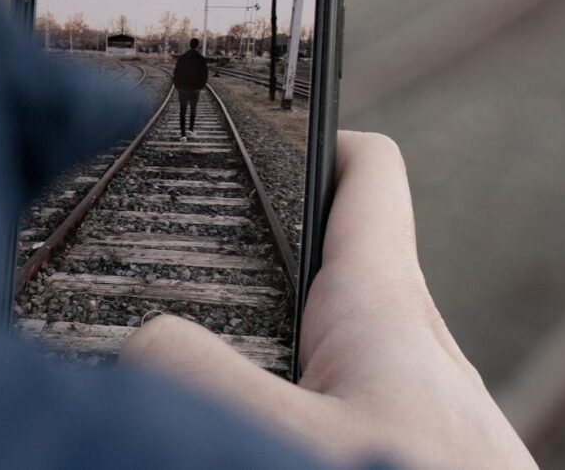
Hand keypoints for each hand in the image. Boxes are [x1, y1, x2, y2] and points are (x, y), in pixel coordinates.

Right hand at [119, 132, 537, 469]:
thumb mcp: (290, 440)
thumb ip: (202, 375)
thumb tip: (144, 341)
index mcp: (389, 308)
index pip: (365, 175)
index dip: (312, 134)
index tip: (257, 126)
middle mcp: (414, 345)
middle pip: (333, 263)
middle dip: (260, 263)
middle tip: (178, 283)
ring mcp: (420, 405)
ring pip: (336, 346)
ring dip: (273, 351)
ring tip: (209, 377)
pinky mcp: (419, 447)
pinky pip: (351, 404)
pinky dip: (301, 405)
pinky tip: (265, 436)